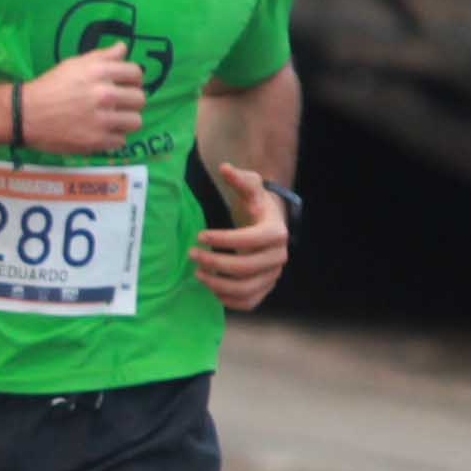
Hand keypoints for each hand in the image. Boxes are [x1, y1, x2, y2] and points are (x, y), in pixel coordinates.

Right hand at [13, 43, 147, 155]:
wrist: (26, 115)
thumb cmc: (50, 87)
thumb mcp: (74, 64)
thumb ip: (102, 56)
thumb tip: (124, 48)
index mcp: (99, 72)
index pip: (136, 74)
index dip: (133, 79)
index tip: (126, 85)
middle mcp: (104, 95)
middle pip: (140, 99)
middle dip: (131, 101)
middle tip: (119, 104)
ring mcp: (102, 120)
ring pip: (135, 122)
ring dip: (126, 121)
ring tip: (113, 120)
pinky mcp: (97, 141)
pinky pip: (121, 141)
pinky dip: (113, 138)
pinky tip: (101, 132)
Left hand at [190, 164, 289, 311]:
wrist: (268, 224)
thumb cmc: (255, 204)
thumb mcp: (250, 187)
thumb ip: (239, 179)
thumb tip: (225, 168)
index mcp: (276, 232)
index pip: (248, 240)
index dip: (222, 240)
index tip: (200, 235)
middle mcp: (279, 257)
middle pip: (244, 268)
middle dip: (214, 263)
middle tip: (191, 255)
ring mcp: (273, 275)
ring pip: (245, 289)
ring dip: (217, 284)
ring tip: (197, 273)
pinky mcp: (266, 288)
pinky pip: (248, 302)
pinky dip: (228, 300)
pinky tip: (211, 287)